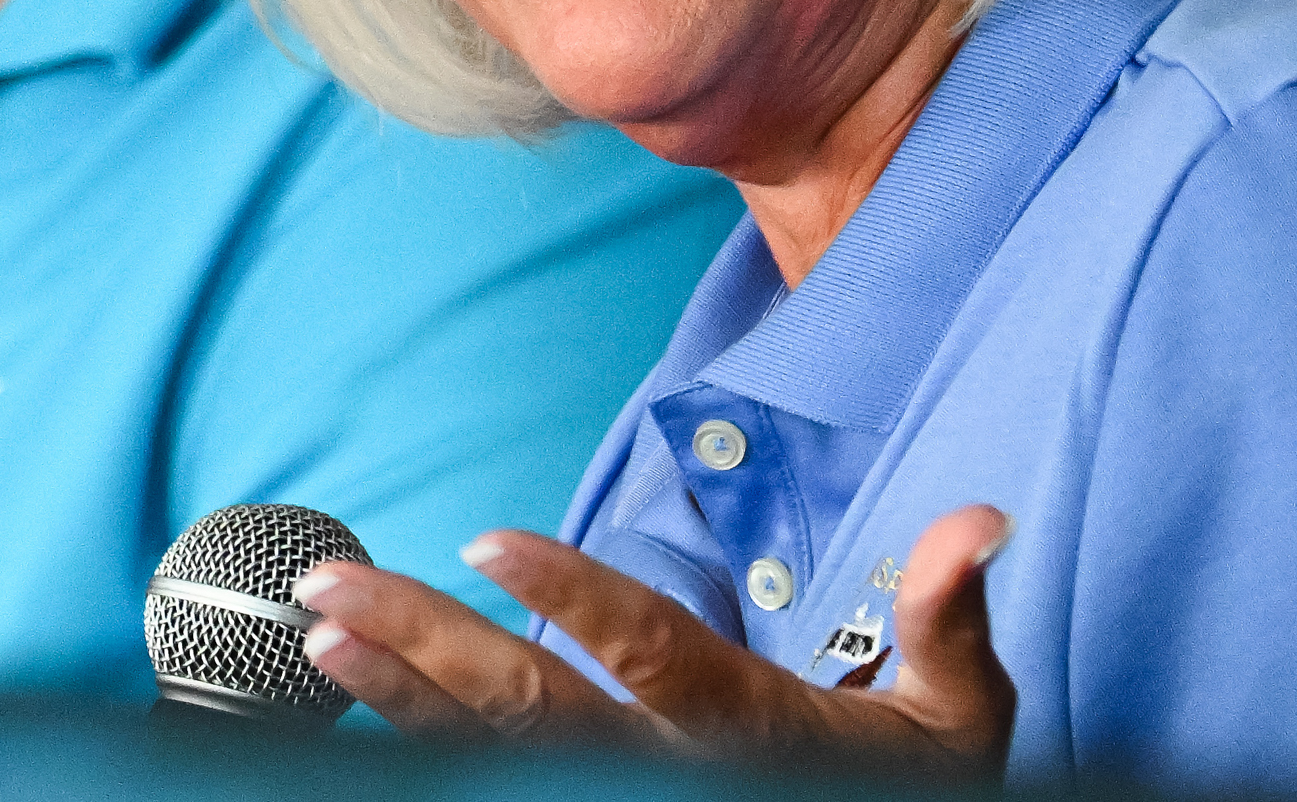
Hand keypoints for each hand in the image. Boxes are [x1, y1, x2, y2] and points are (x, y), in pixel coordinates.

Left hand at [291, 502, 1014, 776]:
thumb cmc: (927, 777)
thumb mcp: (962, 716)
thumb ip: (951, 617)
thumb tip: (978, 522)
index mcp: (752, 727)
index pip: (651, 654)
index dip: (574, 595)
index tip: (487, 537)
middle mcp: (672, 769)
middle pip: (534, 708)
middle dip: (427, 643)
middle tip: (328, 590)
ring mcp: (627, 796)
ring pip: (493, 752)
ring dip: (399, 692)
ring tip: (318, 636)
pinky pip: (496, 780)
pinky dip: (420, 739)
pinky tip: (358, 695)